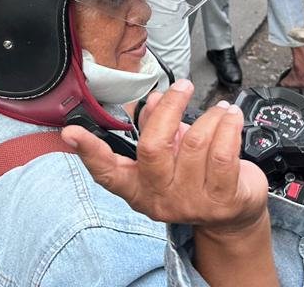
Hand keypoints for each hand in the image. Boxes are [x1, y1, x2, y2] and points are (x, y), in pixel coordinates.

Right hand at [62, 79, 268, 234]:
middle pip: (153, 146)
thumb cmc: (196, 175)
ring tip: (220, 109)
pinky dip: (228, 127)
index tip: (71, 132)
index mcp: (138, 187)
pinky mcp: (221, 201)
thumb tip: (156, 99)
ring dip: (211, 116)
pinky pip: (222, 154)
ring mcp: (190, 203)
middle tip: (183, 87)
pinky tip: (232, 118)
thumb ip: (157, 126)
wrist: (232, 215)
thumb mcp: (170, 153)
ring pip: (194, 143)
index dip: (88, 151)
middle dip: (170, 108)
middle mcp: (160, 198)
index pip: (107, 171)